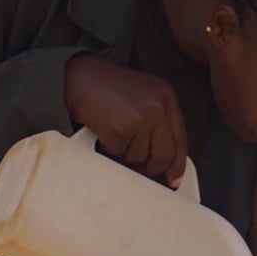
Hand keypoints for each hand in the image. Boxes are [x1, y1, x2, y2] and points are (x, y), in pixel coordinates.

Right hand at [64, 55, 186, 187]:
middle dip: (150, 168)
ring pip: (139, 158)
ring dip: (123, 153)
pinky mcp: (119, 130)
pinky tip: (101, 130)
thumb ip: (156, 122)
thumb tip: (164, 161)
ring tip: (112, 131)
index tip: (174, 179)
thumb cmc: (105, 87)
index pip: (180, 139)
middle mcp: (157, 106)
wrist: (77, 76)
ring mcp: (140, 118)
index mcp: (165, 96)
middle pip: (164, 155)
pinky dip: (106, 148)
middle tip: (138, 168)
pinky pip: (118, 154)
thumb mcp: (141, 96)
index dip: (177, 164)